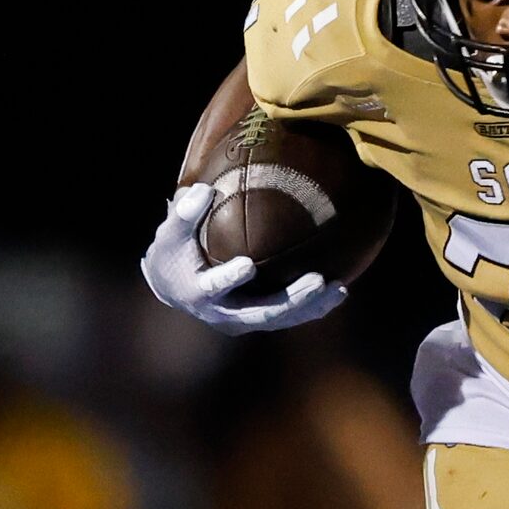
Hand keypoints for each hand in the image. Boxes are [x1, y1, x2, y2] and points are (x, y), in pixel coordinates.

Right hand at [140, 184, 348, 334]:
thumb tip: (204, 189)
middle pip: (260, 312)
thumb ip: (185, 213)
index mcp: (198, 292)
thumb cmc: (172, 252)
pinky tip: (339, 293)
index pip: (214, 286)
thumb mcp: (170, 233)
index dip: (230, 279)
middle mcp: (222, 313)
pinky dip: (312, 309)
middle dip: (290, 299)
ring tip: (339, 289)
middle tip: (316, 280)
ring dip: (310, 306)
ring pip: (280, 318)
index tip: (248, 265)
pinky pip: (288, 317)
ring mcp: (242, 320)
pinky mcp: (257, 320)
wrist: (172, 286)